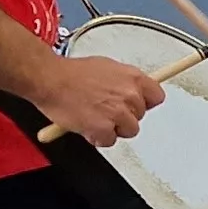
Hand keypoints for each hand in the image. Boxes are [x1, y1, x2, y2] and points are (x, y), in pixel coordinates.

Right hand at [36, 54, 160, 148]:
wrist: (50, 79)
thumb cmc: (71, 73)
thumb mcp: (107, 67)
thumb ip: (124, 81)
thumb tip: (132, 90)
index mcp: (132, 78)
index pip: (157, 97)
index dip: (145, 103)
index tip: (137, 106)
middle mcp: (129, 95)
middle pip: (140, 116)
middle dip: (124, 116)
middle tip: (104, 110)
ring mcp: (118, 113)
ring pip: (129, 130)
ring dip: (113, 128)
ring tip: (95, 117)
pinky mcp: (104, 128)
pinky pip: (109, 141)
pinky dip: (97, 138)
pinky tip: (87, 125)